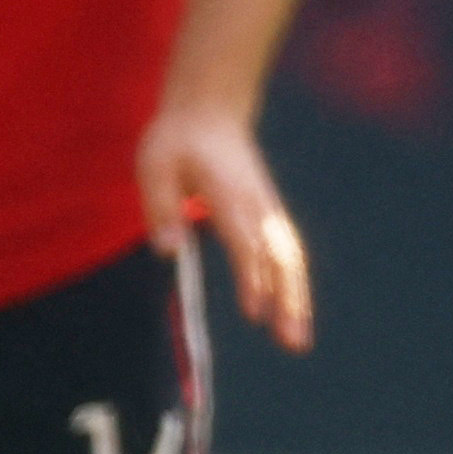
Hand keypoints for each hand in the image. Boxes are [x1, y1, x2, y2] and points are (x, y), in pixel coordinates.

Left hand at [140, 104, 314, 350]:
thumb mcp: (154, 166)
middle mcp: (258, 205)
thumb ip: (161, 208)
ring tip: (298, 342)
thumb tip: (169, 253)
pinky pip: (289, 254)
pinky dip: (295, 286)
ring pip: (291, 260)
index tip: (254, 314)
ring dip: (298, 301)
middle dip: (289, 302)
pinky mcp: (270, 215)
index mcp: (229, 194)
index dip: (251, 278)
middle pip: (281, 259)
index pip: (245, 242)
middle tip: (293, 342)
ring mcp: (269, 210)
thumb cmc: (177, 140)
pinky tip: (295, 314)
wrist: (211, 111)